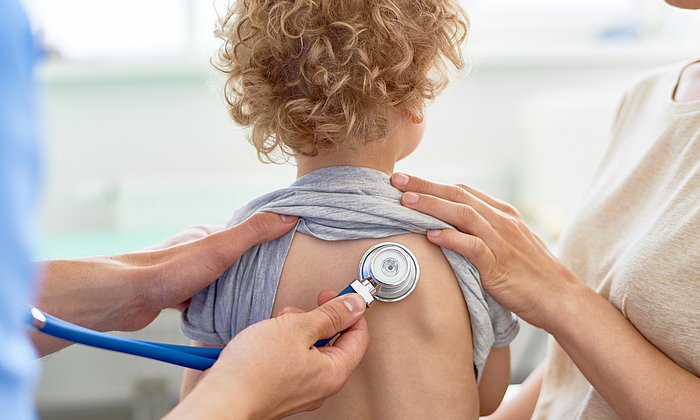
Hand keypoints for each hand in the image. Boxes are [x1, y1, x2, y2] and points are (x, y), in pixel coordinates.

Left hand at [35, 213, 296, 353]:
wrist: (123, 298)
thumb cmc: (169, 270)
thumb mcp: (220, 248)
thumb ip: (254, 233)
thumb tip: (289, 215)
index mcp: (205, 234)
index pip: (244, 235)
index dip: (266, 243)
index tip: (288, 255)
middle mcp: (194, 251)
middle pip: (232, 260)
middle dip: (250, 271)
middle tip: (274, 287)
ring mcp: (183, 274)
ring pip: (216, 282)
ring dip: (231, 292)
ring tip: (254, 305)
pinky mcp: (173, 296)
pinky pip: (201, 301)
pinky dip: (213, 308)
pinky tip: (224, 318)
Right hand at [168, 293, 369, 419]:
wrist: (220, 399)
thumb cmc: (254, 372)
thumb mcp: (296, 328)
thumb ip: (329, 315)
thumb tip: (354, 305)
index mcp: (334, 372)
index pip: (359, 336)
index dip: (349, 310)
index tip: (334, 295)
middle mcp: (321, 385)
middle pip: (333, 342)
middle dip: (315, 319)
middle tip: (297, 312)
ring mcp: (300, 389)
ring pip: (308, 348)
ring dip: (294, 330)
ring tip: (274, 328)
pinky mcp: (281, 388)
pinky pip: (291, 359)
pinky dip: (281, 344)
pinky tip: (264, 340)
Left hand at [391, 173, 584, 329]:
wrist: (560, 298)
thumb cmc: (531, 275)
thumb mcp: (508, 245)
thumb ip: (483, 233)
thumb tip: (451, 230)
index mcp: (502, 214)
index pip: (463, 192)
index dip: (434, 185)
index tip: (409, 181)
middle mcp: (501, 221)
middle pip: (458, 196)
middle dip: (425, 186)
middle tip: (397, 180)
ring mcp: (502, 241)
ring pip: (462, 215)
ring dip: (432, 206)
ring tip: (406, 202)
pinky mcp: (500, 265)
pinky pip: (473, 246)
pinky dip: (451, 239)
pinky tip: (431, 235)